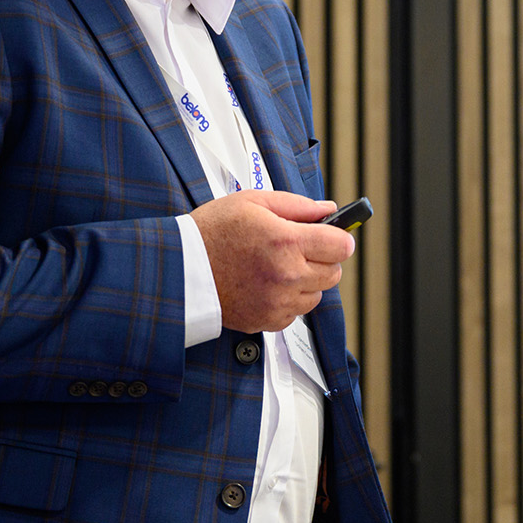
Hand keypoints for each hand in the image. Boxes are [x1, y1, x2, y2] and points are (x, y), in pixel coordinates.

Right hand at [189, 190, 355, 332]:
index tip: (331, 234)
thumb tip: (327, 210)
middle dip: (323, 257)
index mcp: (286, 242)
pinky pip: (296, 312)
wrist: (181, 269)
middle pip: (334, 272)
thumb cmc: (211, 232)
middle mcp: (286, 276)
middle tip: (301, 247)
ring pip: (317, 295)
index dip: (339, 236)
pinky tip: (269, 283)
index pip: (341, 245)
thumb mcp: (253, 202)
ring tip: (280, 266)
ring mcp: (278, 302)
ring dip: (307, 280)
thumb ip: (297, 205)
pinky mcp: (268, 321)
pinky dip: (289, 299)